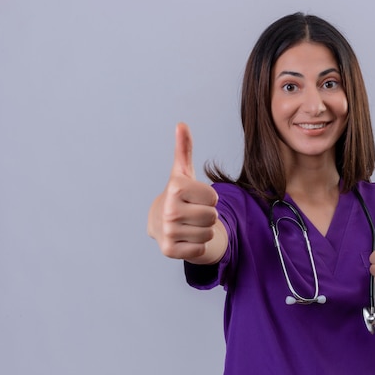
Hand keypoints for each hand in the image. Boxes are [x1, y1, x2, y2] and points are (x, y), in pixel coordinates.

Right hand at [147, 123, 219, 260]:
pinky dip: (197, 245)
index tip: (196, 197)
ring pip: (208, 233)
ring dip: (203, 230)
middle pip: (213, 216)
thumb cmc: (178, 195)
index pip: (214, 197)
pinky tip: (186, 237)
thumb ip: (184, 148)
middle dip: (208, 215)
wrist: (160, 222)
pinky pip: (200, 249)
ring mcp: (168, 231)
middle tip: (194, 212)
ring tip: (190, 224)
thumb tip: (181, 124)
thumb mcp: (183, 172)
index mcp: (176, 188)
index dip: (209, 198)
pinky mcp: (169, 250)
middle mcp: (169, 210)